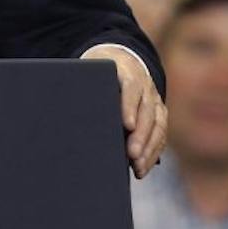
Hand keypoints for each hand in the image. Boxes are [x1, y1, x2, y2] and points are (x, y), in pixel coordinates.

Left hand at [82, 46, 167, 178]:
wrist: (121, 61)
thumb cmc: (98, 72)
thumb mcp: (90, 72)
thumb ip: (83, 88)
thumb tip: (67, 109)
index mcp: (126, 71)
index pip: (131, 86)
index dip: (129, 106)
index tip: (127, 125)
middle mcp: (145, 85)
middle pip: (146, 110)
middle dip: (140, 135)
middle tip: (132, 154)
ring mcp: (153, 100)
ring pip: (157, 124)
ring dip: (148, 147)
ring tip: (138, 167)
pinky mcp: (158, 113)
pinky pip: (160, 134)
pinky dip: (152, 152)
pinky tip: (142, 167)